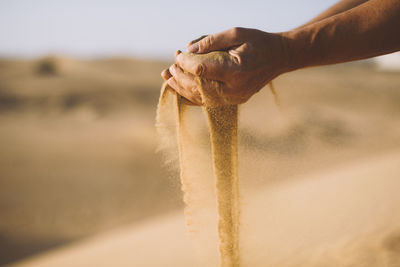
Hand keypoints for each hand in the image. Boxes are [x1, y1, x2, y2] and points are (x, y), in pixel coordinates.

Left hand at [161, 27, 290, 105]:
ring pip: (201, 97)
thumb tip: (188, 49)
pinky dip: (192, 98)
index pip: (201, 69)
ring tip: (168, 79)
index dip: (185, 63)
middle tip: (170, 67)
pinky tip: (180, 92)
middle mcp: (234, 88)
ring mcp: (234, 98)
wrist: (279, 57)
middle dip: (180, 76)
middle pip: (198, 86)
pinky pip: (208, 103)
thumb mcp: (235, 33)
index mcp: (236, 70)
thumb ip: (210, 41)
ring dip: (182, 89)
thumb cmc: (257, 42)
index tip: (178, 54)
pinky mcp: (234, 101)